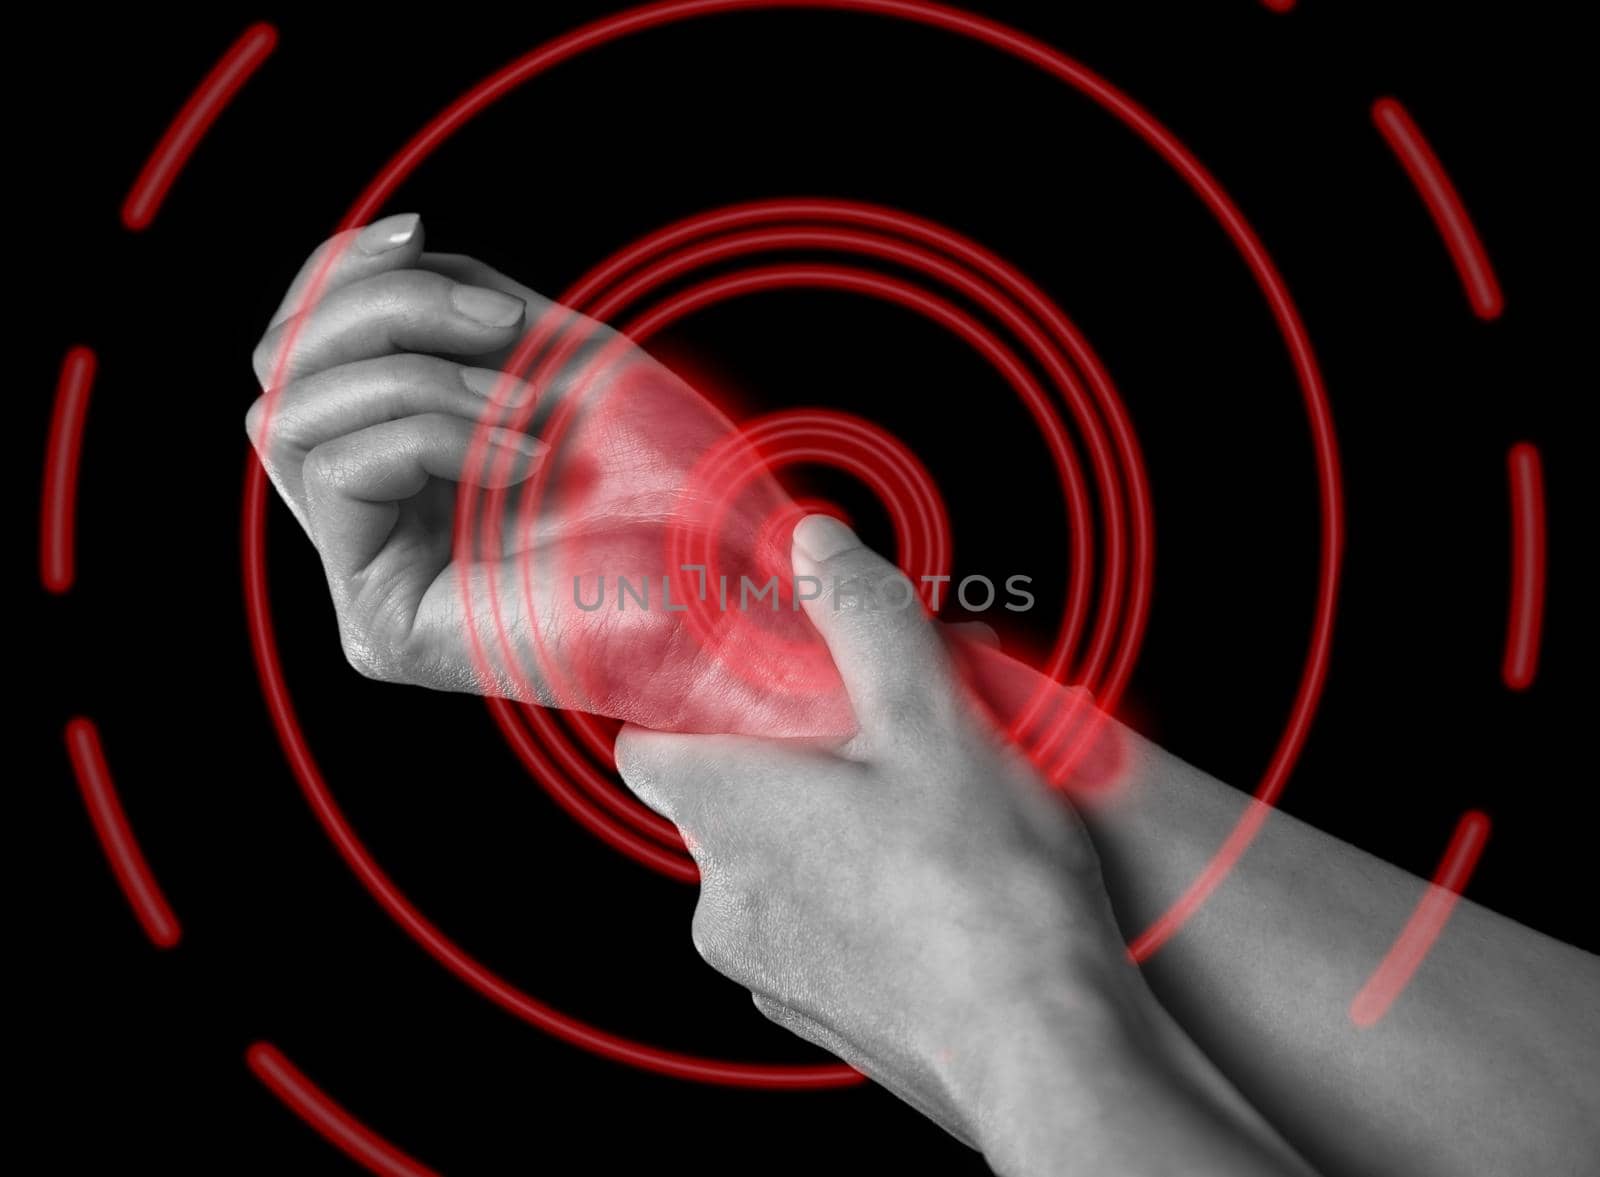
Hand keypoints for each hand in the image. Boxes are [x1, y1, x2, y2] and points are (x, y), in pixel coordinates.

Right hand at [246, 215, 852, 732]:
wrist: (743, 587)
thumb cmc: (674, 481)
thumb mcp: (552, 354)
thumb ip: (455, 308)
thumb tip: (396, 244)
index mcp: (406, 468)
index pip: (300, 352)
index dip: (342, 275)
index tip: (423, 233)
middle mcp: (375, 526)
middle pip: (276, 375)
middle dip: (374, 312)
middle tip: (496, 321)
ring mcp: (373, 579)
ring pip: (285, 417)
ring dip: (412, 375)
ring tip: (522, 403)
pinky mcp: (381, 624)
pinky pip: (337, 471)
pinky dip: (432, 434)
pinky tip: (522, 457)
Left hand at [615, 516, 1311, 1175]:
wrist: (1046, 1053)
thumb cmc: (985, 890)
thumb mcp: (933, 717)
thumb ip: (864, 616)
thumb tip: (814, 542)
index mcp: (726, 812)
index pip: (647, 745)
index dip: (692, 706)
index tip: (751, 686)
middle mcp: (724, 900)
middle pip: (724, 803)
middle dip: (787, 765)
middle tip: (875, 741)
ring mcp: (768, 969)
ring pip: (775, 869)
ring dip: (829, 834)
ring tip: (925, 817)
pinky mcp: (822, 1017)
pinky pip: (817, 933)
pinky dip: (857, 903)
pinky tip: (937, 890)